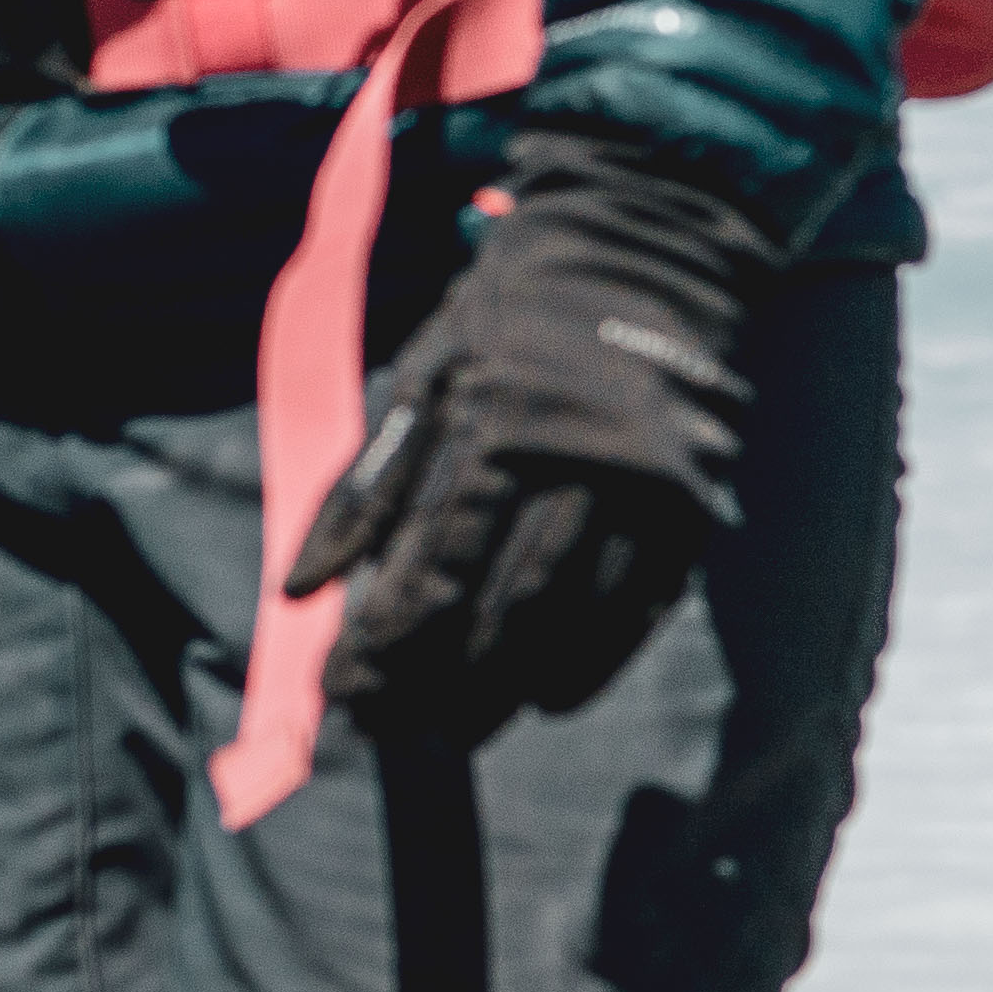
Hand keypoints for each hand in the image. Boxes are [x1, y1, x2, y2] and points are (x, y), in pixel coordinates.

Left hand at [285, 136, 762, 741]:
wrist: (643, 260)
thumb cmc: (508, 326)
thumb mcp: (419, 381)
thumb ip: (362, 487)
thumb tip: (302, 590)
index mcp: (493, 427)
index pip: (429, 564)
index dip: (386, 643)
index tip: (350, 699)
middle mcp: (572, 464)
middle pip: (500, 605)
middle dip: (442, 679)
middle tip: (400, 731)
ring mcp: (641, 490)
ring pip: (571, 614)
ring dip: (510, 682)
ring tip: (462, 726)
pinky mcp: (690, 506)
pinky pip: (641, 606)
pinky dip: (593, 660)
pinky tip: (550, 696)